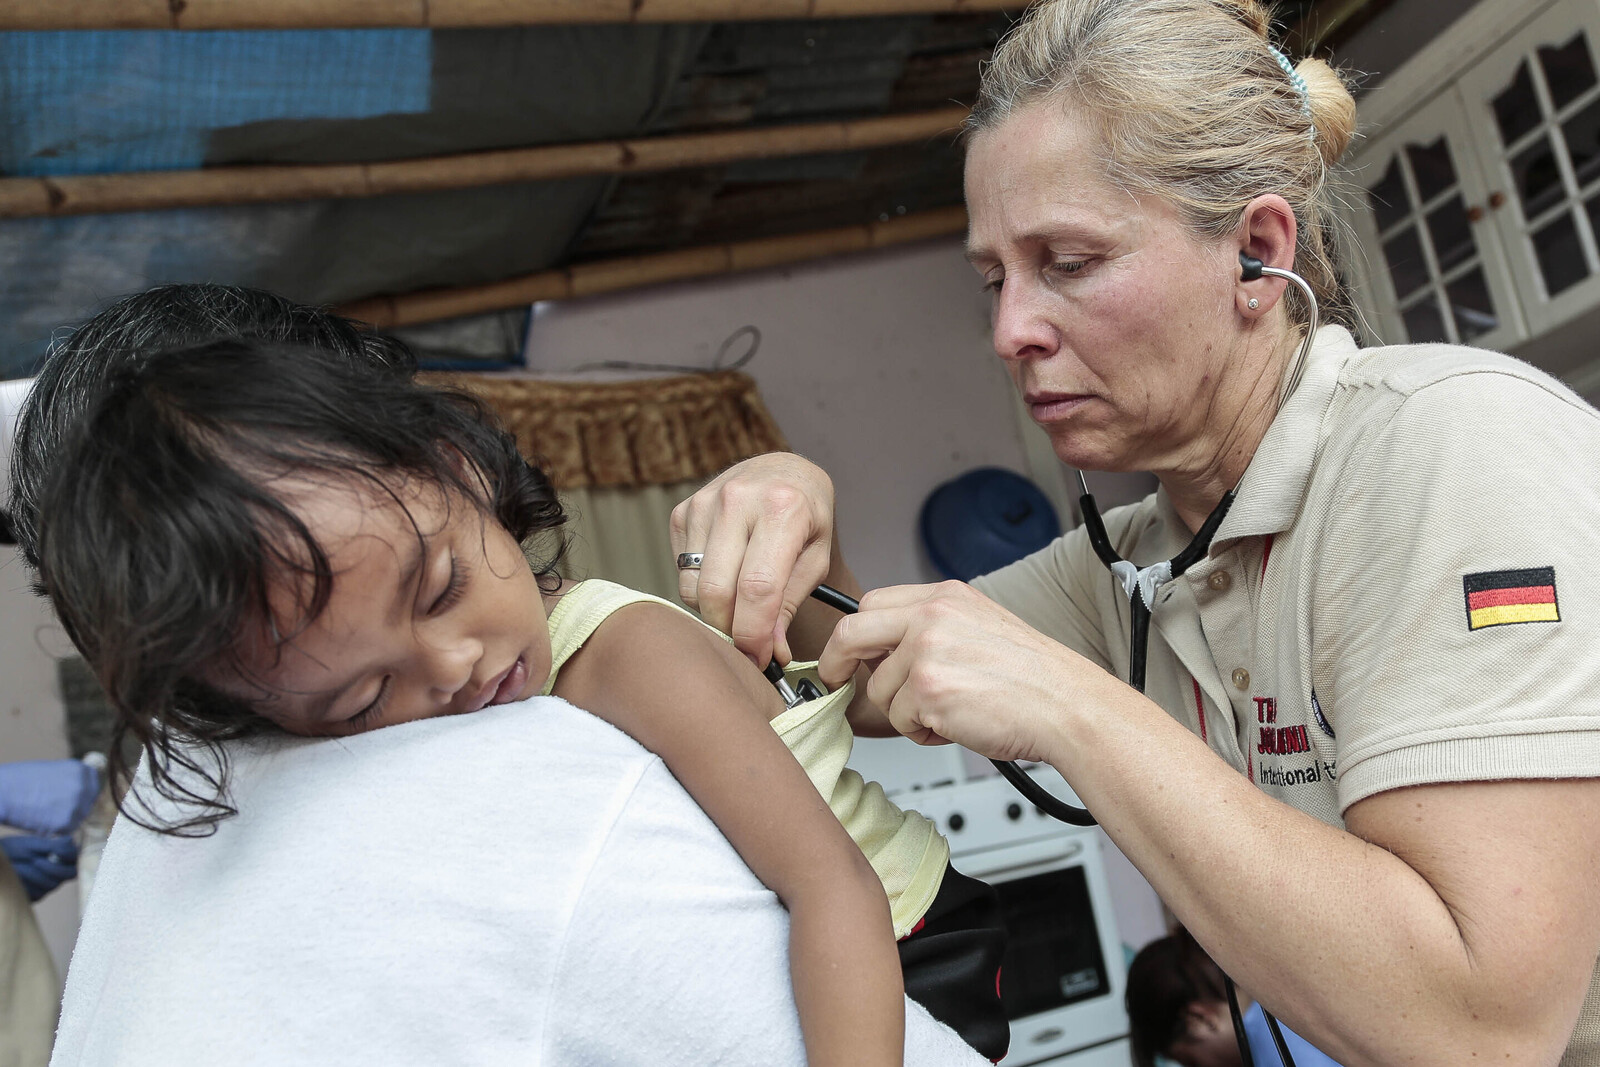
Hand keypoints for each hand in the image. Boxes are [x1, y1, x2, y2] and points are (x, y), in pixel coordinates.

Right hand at [0, 759, 99, 835]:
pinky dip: (54, 829)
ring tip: (42, 813)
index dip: (84, 792)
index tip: (72, 797)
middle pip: (88, 803)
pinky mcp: (66, 822)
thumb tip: (82, 791)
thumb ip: (70, 779)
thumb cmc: (18, 780)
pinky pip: (66, 830)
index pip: (94, 784)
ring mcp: (76, 804)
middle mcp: (83, 786)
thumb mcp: (51, 771)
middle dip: (75, 808)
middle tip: (54, 809)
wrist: (1, 792)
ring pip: (78, 818)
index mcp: (80, 769)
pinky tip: (39, 821)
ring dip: (64, 820)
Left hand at [1, 835, 77, 901]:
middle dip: (54, 869)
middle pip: (70, 874)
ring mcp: (49, 884)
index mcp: (60, 856)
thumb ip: (51, 845)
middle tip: (36, 861)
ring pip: (52, 884)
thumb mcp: (31, 845)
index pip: (75, 856)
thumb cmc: (13, 849)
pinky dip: (27, 884)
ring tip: (18, 867)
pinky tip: (16, 877)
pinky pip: (38, 893)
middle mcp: (59, 872)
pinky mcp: (36, 895)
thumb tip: (70, 841)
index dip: (69, 854)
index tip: (55, 850)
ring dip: (35, 875)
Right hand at [671, 453, 836, 665]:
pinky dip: (701, 588)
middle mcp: (739, 499)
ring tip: (741, 605)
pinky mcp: (683, 510)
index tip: (760, 660)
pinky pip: (682, 572)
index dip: (754, 634)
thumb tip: (770, 655)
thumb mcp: (815, 559)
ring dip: (715, 611)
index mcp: (783, 508)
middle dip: (730, 630)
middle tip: (749, 643)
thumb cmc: (806, 518)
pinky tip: (726, 575)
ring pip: (693, 587)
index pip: (758, 588)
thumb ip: (789, 607)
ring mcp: (705, 502)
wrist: (783, 472)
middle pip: (716, 591)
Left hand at [818, 581, 1113, 764]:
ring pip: (878, 690)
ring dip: (904, 712)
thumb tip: (884, 650)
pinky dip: (922, 733)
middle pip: (851, 633)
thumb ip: (931, 627)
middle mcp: (932, 616)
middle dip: (836, 663)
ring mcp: (927, 652)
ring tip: (947, 713)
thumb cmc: (1032, 678)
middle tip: (835, 682)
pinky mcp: (927, 691)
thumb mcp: (980, 626)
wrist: (1067, 705)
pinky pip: (899, 721)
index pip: (871, 604)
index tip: (844, 655)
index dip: (853, 635)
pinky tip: (955, 725)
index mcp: (944, 596)